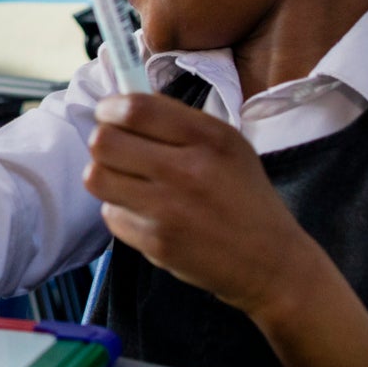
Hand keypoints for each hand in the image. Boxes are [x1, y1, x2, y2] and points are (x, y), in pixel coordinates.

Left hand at [85, 93, 321, 323]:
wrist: (270, 262)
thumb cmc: (244, 197)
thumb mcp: (228, 144)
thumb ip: (178, 120)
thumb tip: (123, 104)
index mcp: (208, 137)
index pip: (135, 109)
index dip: (110, 108)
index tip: (109, 113)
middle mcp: (186, 170)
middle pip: (104, 142)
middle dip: (103, 141)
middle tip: (117, 149)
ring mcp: (168, 209)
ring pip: (97, 177)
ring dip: (106, 176)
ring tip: (126, 180)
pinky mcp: (156, 242)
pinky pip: (111, 215)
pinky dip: (121, 211)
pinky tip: (144, 212)